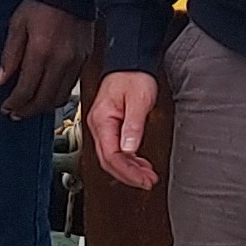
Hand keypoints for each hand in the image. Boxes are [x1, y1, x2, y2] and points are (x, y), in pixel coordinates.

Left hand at [0, 0, 88, 120]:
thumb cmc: (43, 4)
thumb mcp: (17, 25)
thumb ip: (9, 55)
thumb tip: (1, 79)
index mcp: (41, 51)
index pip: (26, 89)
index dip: (14, 103)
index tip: (6, 107)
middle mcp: (60, 61)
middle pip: (44, 99)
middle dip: (27, 110)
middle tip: (16, 113)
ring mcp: (75, 62)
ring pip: (60, 97)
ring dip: (44, 106)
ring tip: (31, 106)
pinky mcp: (85, 60)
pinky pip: (71, 87)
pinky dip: (58, 95)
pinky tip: (48, 93)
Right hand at [86, 70, 160, 189]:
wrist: (130, 63)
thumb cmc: (133, 76)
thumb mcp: (139, 100)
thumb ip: (133, 125)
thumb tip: (130, 149)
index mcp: (102, 119)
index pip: (110, 155)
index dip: (127, 171)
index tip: (143, 180)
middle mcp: (98, 125)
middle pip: (108, 161)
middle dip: (128, 175)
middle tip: (147, 182)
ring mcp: (102, 127)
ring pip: (111, 158)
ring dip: (129, 170)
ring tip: (147, 177)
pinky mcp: (109, 127)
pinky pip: (114, 150)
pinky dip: (128, 160)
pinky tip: (139, 164)